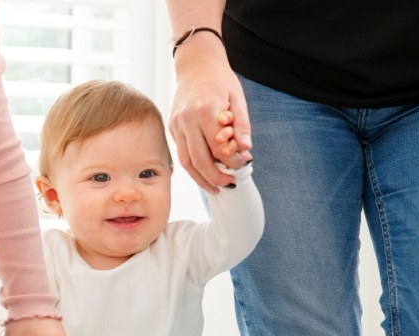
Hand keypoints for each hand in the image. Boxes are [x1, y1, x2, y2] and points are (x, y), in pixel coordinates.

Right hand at [169, 40, 252, 192]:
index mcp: (206, 111)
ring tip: (216, 188)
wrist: (195, 64)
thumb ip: (242, 125)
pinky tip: (204, 174)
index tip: (244, 163)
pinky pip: (181, 153)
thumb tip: (246, 149)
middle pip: (200, 160)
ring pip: (186, 162)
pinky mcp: (172, 127)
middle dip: (216, 177)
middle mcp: (187, 119)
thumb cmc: (220, 80)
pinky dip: (193, 167)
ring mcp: (177, 124)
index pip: (220, 148)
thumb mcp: (237, 98)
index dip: (233, 161)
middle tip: (230, 184)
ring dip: (201, 179)